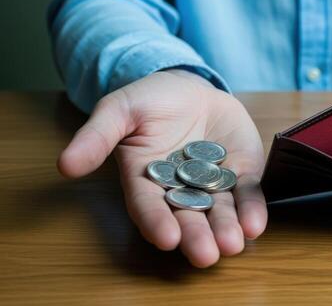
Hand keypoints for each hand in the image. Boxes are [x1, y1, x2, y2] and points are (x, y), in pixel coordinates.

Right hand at [58, 69, 266, 266]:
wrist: (190, 87)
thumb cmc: (150, 100)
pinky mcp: (241, 173)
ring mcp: (213, 184)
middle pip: (187, 217)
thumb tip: (64, 165)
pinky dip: (252, 209)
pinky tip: (256, 224)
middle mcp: (180, 190)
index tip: (166, 238)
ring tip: (232, 244)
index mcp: (146, 180)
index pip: (148, 206)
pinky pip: (247, 193)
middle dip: (196, 237)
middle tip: (205, 255)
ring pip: (219, 211)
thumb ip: (96, 136)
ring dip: (227, 229)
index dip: (156, 222)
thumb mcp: (118, 110)